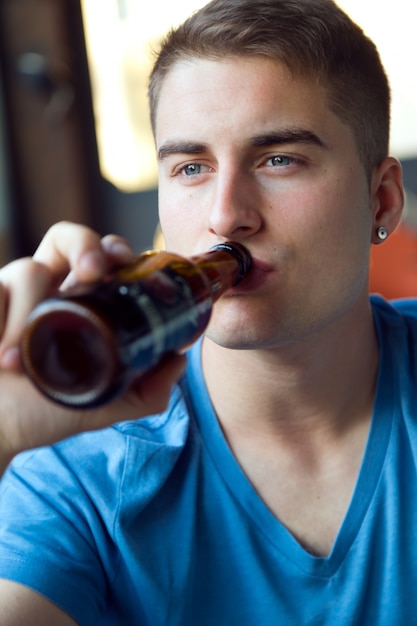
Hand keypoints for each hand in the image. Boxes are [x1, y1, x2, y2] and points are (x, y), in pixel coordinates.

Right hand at [0, 222, 185, 472]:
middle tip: (92, 273)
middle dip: (83, 246)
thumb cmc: (41, 413)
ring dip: (28, 317)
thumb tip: (180, 361)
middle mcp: (46, 289)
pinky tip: (0, 358)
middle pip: (66, 237)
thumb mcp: (102, 403)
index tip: (124, 262)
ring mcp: (9, 292)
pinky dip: (0, 321)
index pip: (98, 257)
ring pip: (29, 270)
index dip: (111, 250)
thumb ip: (145, 390)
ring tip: (17, 362)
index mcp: (77, 302)